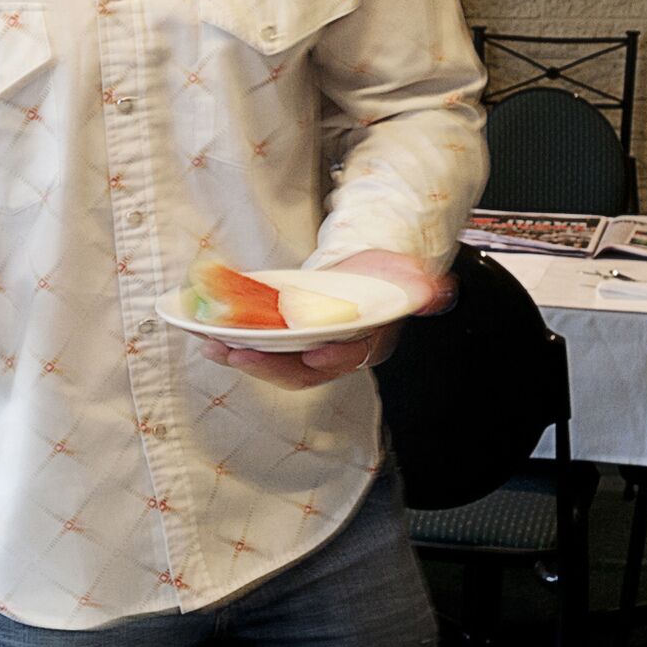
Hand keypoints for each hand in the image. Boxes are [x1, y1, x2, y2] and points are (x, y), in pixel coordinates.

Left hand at [200, 249, 451, 389]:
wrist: (366, 275)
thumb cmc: (383, 280)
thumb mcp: (408, 280)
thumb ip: (423, 289)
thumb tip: (439, 293)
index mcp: (366, 345)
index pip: (349, 358)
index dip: (331, 358)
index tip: (313, 352)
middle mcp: (334, 354)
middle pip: (301, 371)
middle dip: (269, 366)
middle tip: (239, 353)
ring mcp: (306, 350)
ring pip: (274, 363)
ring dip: (242, 357)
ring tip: (212, 345)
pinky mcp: (284, 342)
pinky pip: (259, 348)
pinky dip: (234, 343)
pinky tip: (208, 334)